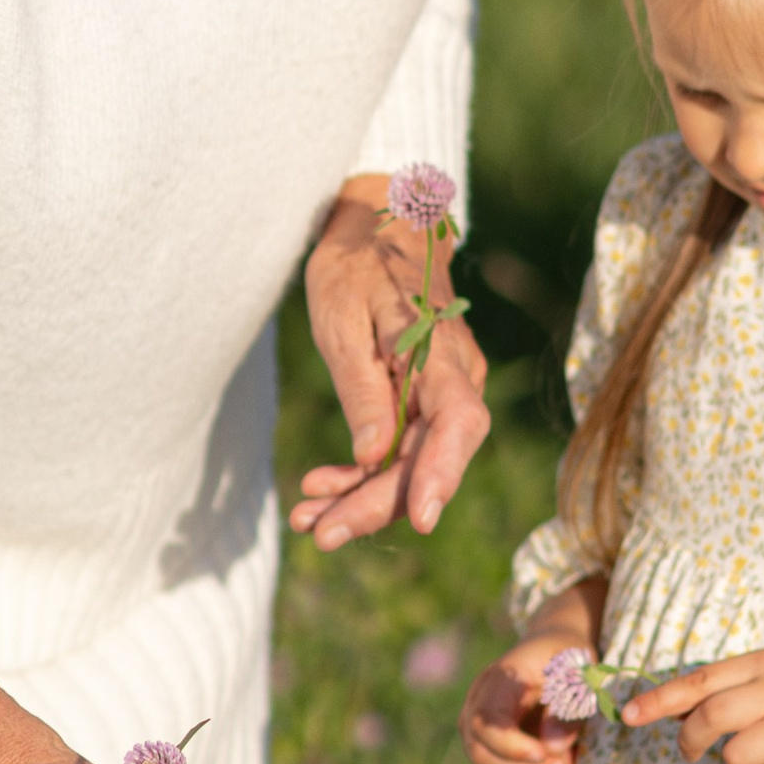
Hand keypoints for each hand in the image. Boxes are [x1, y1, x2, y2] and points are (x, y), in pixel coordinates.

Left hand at [291, 177, 490, 547]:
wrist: (378, 230)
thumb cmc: (357, 265)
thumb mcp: (343, 318)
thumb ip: (363, 388)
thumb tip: (374, 456)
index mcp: (442, 356)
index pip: (456, 425)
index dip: (439, 476)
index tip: (420, 520)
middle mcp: (456, 382)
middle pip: (429, 459)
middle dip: (377, 504)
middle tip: (320, 533)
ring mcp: (442, 396)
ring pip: (412, 464)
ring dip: (363, 498)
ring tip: (307, 518)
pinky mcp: (422, 404)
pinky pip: (401, 450)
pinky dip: (363, 475)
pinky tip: (322, 488)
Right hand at [458, 579, 607, 763]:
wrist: (554, 651)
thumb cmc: (568, 658)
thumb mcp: (580, 675)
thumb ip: (568, 710)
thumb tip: (551, 749)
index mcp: (499, 680)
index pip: (485, 720)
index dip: (510, 745)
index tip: (544, 754)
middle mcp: (478, 703)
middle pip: (480, 751)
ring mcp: (478, 726)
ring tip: (566, 763)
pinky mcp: (488, 745)